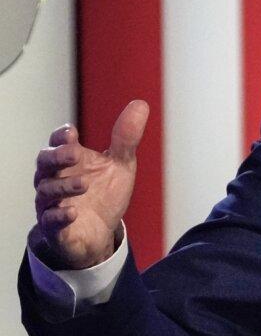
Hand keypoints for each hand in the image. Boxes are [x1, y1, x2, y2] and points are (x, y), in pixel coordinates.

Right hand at [32, 100, 148, 269]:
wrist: (101, 231)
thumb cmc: (104, 192)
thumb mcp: (120, 164)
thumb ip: (126, 138)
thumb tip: (141, 104)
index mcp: (69, 160)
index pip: (57, 143)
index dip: (61, 137)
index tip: (71, 132)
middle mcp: (55, 179)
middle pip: (44, 163)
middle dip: (56, 157)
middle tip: (73, 153)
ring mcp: (51, 203)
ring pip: (46, 191)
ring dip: (64, 186)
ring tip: (84, 184)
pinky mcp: (55, 228)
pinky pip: (50, 221)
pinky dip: (58, 216)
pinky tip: (72, 212)